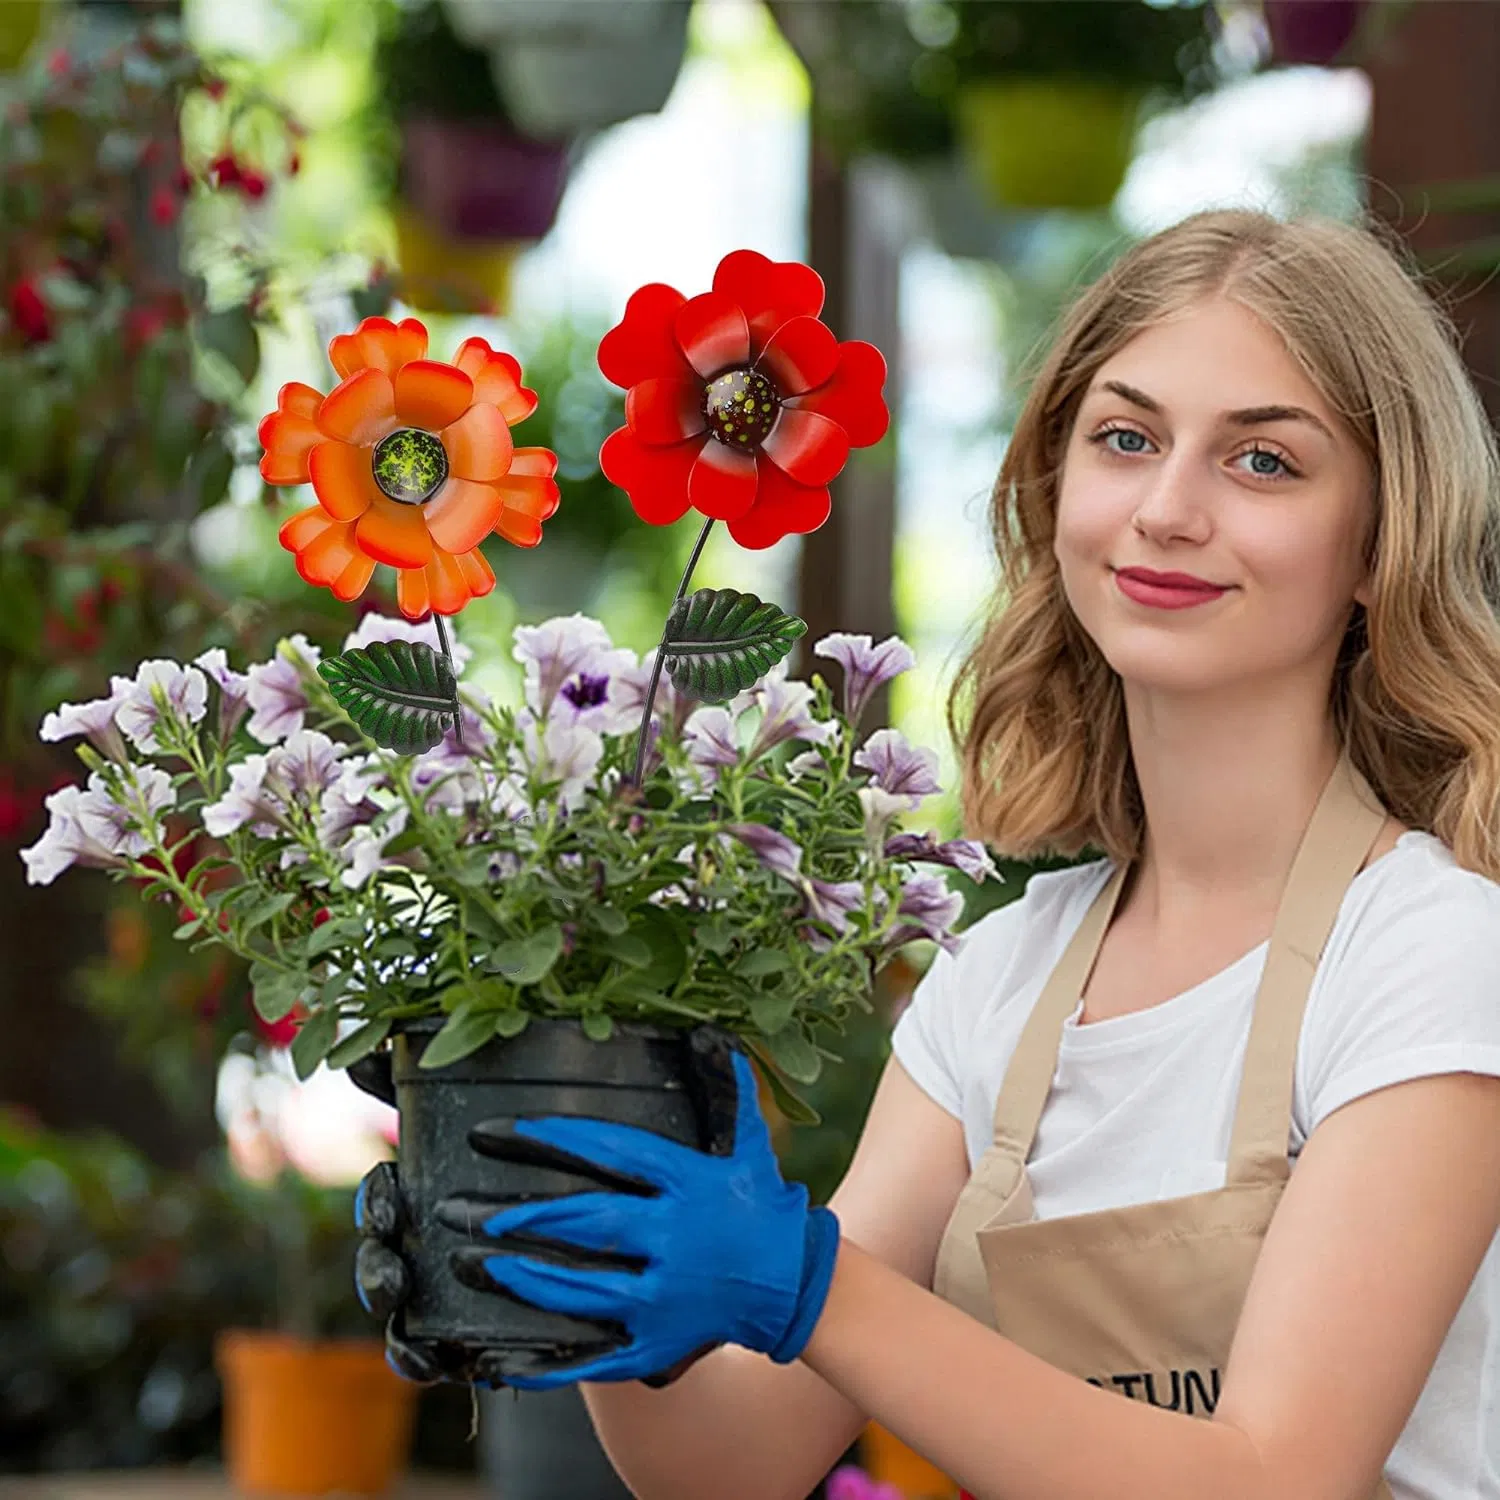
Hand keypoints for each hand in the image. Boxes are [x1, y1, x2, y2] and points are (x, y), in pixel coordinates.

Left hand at [349, 1026, 764, 1388]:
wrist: (795, 1285)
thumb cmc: (763, 1206)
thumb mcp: (751, 1144)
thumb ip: (729, 1090)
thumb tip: (713, 1037)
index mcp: (688, 1186)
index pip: (615, 1153)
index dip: (561, 1138)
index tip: (512, 1129)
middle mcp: (674, 1242)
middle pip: (592, 1224)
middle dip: (533, 1218)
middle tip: (482, 1212)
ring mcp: (664, 1299)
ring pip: (585, 1291)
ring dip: (530, 1279)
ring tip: (482, 1264)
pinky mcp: (659, 1344)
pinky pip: (598, 1356)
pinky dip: (553, 1361)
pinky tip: (511, 1356)